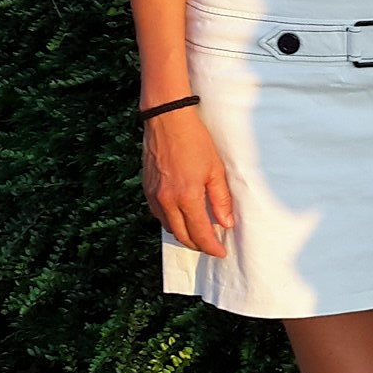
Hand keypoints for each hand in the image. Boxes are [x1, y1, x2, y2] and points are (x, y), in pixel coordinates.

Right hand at [143, 110, 233, 256]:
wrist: (167, 119)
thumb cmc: (194, 140)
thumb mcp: (215, 169)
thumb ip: (220, 199)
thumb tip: (226, 223)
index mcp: (186, 197)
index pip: (200, 233)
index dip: (211, 247)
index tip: (220, 253)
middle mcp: (166, 200)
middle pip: (182, 235)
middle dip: (197, 245)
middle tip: (210, 246)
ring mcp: (154, 195)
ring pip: (168, 226)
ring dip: (183, 234)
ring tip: (198, 233)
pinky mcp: (146, 188)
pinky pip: (158, 214)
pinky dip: (170, 220)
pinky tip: (180, 216)